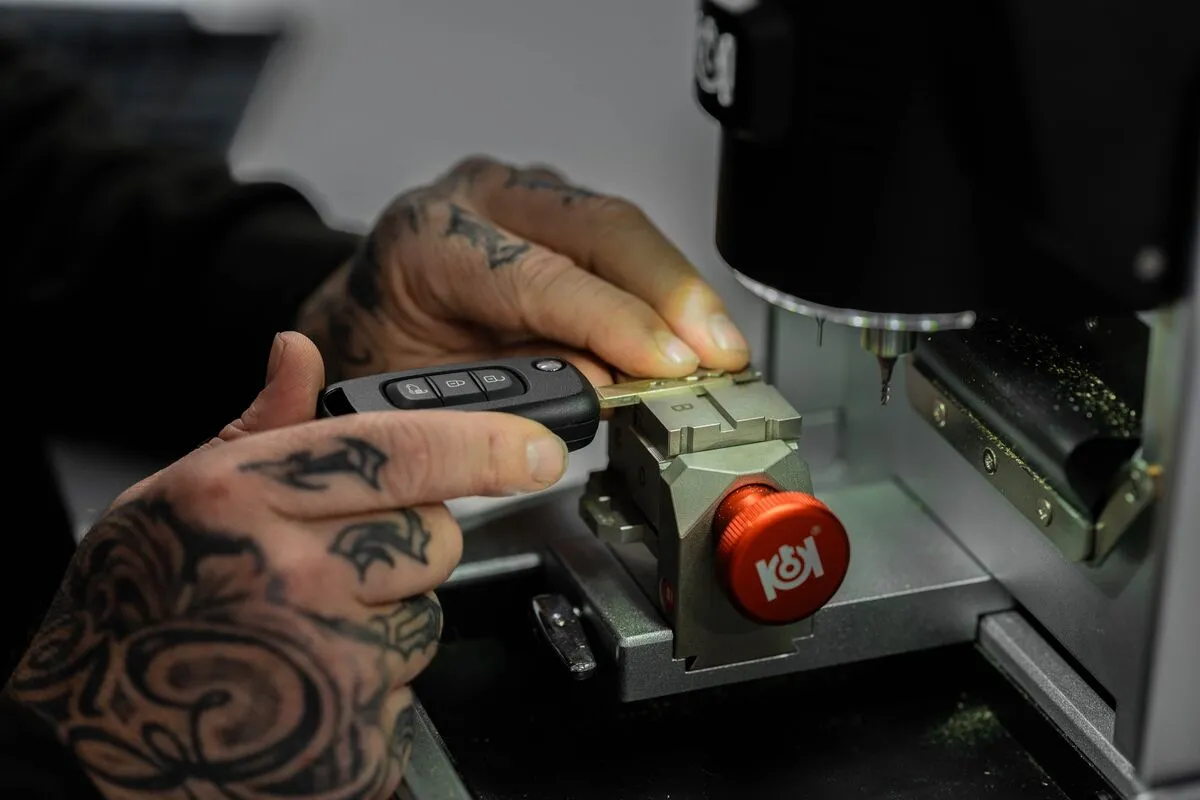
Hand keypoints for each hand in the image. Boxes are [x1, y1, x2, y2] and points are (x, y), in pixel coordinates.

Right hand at [6, 333, 567, 799]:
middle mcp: (289, 575)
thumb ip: (258, 428)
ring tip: (308, 634)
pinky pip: (407, 694)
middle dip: (406, 545)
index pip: (403, 451)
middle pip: (433, 538)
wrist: (92, 744)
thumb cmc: (134, 610)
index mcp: (242, 497)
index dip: (489, 445)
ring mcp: (324, 665)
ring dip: (386, 622)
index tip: (538, 450)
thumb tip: (298, 355)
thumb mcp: (178, 498)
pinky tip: (307, 686)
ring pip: (425, 618)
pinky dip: (370, 692)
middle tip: (338, 565)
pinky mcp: (348, 742)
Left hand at [297, 155, 750, 386]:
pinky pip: (622, 239)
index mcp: (428, 241)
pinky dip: (665, 285)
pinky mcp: (556, 207)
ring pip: (621, 226)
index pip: (537, 276)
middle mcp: (478, 198)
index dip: (613, 322)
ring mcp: (521, 193)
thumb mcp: (432, 387)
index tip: (670, 364)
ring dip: (679, 289)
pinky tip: (695, 325)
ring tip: (720, 348)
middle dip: (672, 293)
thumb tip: (607, 384)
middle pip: (599, 226)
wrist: (365, 317)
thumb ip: (515, 386)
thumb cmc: (386, 354)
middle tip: (720, 351)